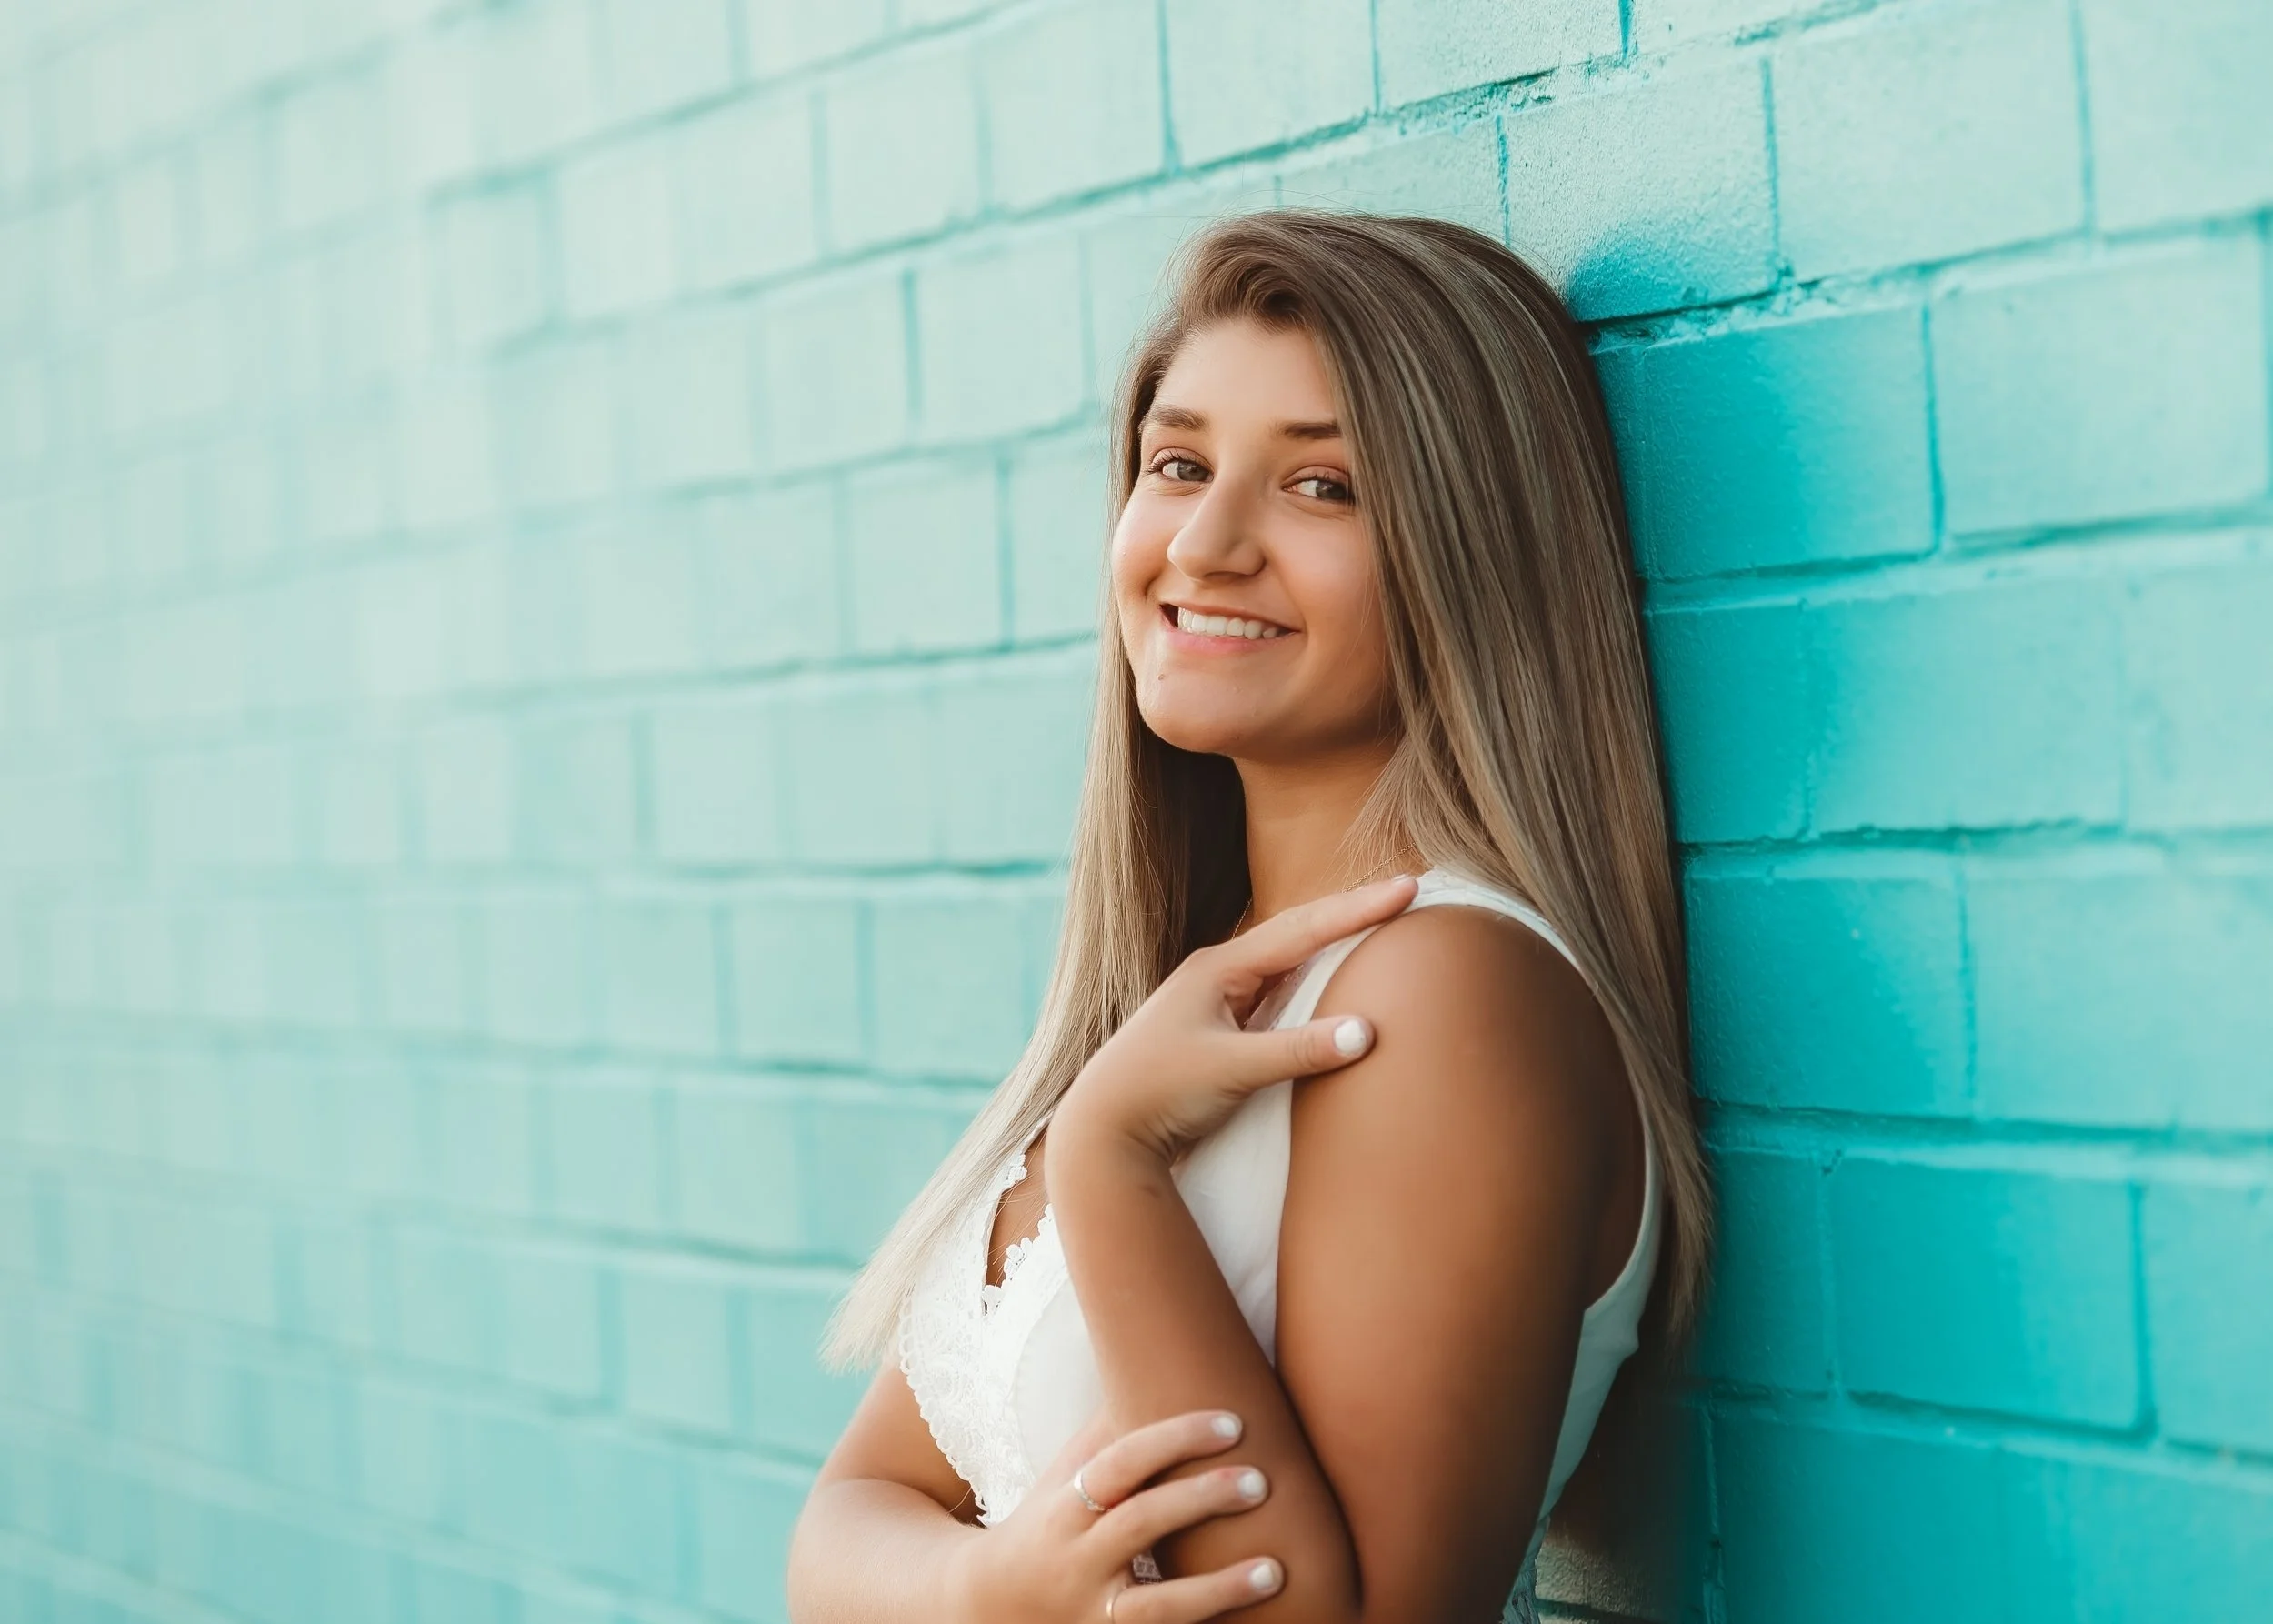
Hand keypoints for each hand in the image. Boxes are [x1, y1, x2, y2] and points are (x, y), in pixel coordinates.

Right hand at [947, 1407, 1283, 1623]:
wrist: (984, 1607)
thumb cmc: (1046, 1522)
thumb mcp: (1065, 1474)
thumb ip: (1112, 1428)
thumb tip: (1167, 1352)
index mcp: (1067, 1502)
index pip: (1121, 1460)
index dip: (1175, 1437)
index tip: (1234, 1422)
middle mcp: (1075, 1557)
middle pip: (1139, 1523)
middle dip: (1201, 1499)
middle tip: (1263, 1480)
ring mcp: (1091, 1613)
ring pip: (1154, 1607)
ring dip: (1218, 1590)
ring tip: (1275, 1571)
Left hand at [1055, 875, 1419, 1163]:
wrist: (1102, 1130)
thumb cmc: (1158, 1091)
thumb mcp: (1231, 1069)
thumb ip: (1298, 1050)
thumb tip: (1368, 1031)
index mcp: (1218, 969)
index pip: (1303, 929)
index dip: (1358, 908)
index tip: (1408, 886)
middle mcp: (1218, 975)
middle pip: (1297, 933)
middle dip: (1351, 913)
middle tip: (1404, 892)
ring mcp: (1218, 1002)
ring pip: (1287, 963)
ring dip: (1331, 943)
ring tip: (1379, 922)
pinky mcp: (1220, 1032)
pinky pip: (1277, 994)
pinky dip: (1311, 982)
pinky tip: (1330, 983)